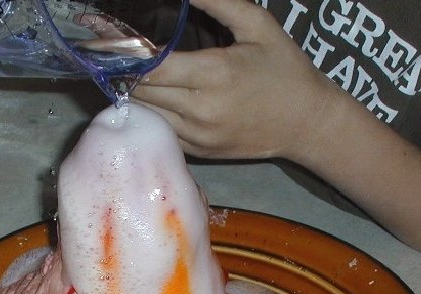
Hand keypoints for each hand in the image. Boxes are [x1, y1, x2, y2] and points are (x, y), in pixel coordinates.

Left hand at [132, 0, 340, 163]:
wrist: (306, 123)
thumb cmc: (285, 70)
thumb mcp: (259, 26)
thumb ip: (219, 3)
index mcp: (213, 74)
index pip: (152, 66)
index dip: (129, 54)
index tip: (113, 41)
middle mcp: (200, 110)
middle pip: (142, 91)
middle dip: (126, 72)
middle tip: (114, 55)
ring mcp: (198, 136)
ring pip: (147, 114)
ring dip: (135, 94)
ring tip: (129, 74)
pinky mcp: (199, 152)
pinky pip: (162, 131)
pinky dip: (152, 114)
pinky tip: (152, 97)